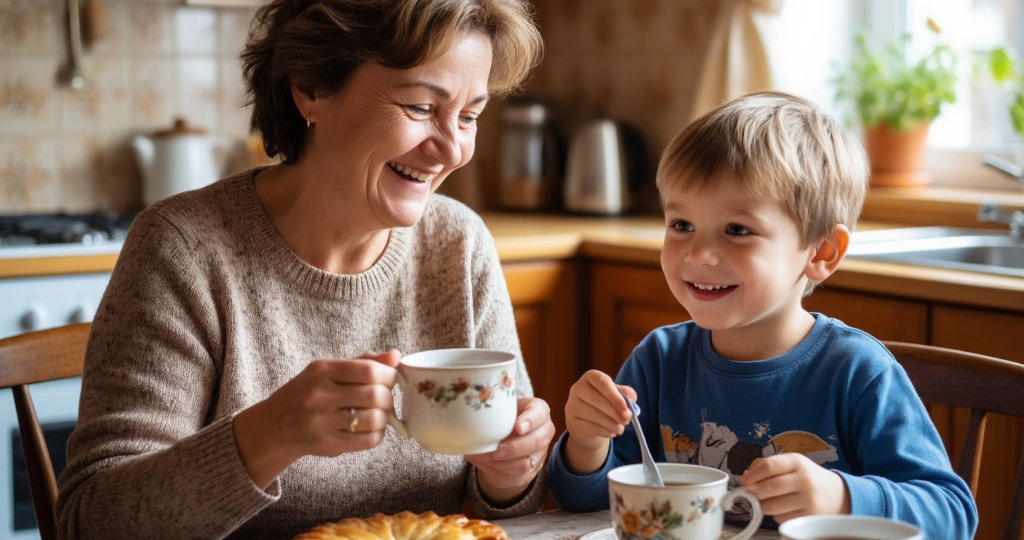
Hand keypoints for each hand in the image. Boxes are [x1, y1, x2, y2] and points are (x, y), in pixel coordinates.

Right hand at [233, 350, 400, 488]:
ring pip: (375, 419)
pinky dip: (378, 434)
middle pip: (376, 395)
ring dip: (385, 418)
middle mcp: (320, 394)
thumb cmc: (307, 393)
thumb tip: (396, 356)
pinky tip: (371, 429)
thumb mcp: (328, 371)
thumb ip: (363, 362)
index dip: (388, 375)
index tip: (388, 379)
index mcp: (322, 370)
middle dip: (388, 398)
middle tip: (384, 399)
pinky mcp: (327, 444)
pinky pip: (368, 441)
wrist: (274, 426)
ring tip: (378, 414)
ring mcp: (322, 422)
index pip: (369, 370)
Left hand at [465, 396, 555, 504]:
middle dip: (513, 447)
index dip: (530, 420)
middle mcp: (544, 431)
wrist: (507, 442)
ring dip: (501, 462)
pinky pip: (516, 474)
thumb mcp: (501, 410)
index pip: (540, 412)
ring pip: (525, 462)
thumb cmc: (503, 419)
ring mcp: (540, 452)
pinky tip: (484, 463)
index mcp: (539, 411)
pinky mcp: (531, 470)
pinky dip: (497, 469)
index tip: (517, 427)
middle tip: (496, 449)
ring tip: (481, 456)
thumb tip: (468, 416)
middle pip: (536, 441)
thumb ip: (492, 410)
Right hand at [563, 370, 635, 474]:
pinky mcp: (571, 422)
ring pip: (594, 415)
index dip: (615, 396)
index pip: (602, 382)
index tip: (626, 409)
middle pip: (597, 399)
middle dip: (615, 412)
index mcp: (590, 377)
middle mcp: (577, 388)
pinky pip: (590, 427)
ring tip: (620, 428)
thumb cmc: (606, 406)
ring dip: (612, 424)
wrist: (589, 425)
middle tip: (627, 420)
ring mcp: (572, 405)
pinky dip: (605, 431)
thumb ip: (626, 395)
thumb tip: (631, 398)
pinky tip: (611, 432)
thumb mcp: (617, 397)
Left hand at [739, 453, 850, 522]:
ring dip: (761, 505)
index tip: (744, 481)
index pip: (769, 466)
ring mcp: (808, 500)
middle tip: (746, 494)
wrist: (839, 495)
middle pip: (769, 487)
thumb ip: (768, 465)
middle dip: (752, 492)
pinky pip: (782, 518)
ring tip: (762, 501)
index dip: (752, 475)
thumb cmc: (808, 478)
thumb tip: (746, 475)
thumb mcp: (792, 464)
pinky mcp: (809, 517)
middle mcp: (804, 479)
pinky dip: (776, 515)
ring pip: (773, 506)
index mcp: (797, 461)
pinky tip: (783, 509)